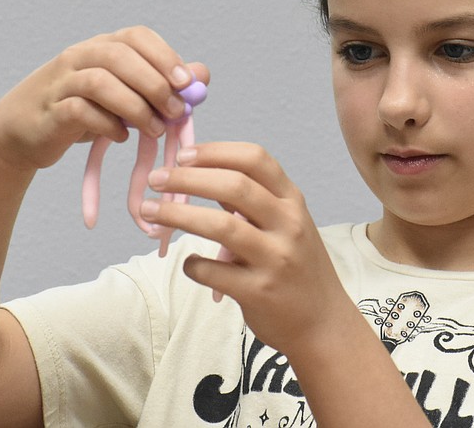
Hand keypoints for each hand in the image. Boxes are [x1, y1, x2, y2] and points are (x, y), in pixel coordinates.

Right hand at [0, 26, 209, 170]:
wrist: (24, 131)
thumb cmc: (84, 110)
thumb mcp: (126, 95)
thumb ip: (163, 83)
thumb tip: (201, 75)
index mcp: (103, 46)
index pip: (137, 36)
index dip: (164, 56)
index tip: (186, 83)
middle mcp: (81, 56)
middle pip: (120, 56)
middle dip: (154, 84)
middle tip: (176, 112)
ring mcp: (62, 81)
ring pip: (100, 82)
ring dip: (135, 107)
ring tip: (154, 129)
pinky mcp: (50, 110)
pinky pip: (80, 111)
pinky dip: (108, 125)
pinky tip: (122, 136)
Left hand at [139, 142, 353, 355]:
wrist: (323, 322)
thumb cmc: (297, 267)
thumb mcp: (286, 224)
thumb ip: (251, 200)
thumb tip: (201, 173)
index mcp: (293, 201)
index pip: (255, 159)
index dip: (215, 152)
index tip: (183, 154)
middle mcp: (288, 224)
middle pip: (234, 186)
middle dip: (187, 178)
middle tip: (156, 178)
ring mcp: (275, 258)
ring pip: (220, 225)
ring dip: (178, 214)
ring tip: (149, 211)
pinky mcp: (259, 291)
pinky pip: (213, 271)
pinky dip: (192, 264)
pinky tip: (188, 263)